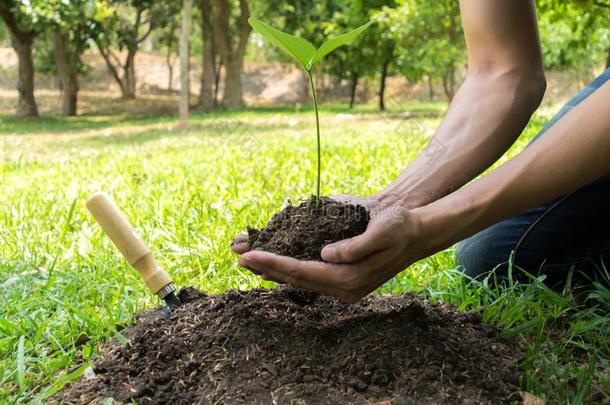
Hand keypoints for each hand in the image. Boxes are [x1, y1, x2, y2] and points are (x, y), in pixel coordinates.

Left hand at [233, 197, 424, 303]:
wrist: (417, 233)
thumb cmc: (400, 227)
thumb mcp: (382, 231)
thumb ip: (355, 246)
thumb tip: (326, 255)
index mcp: (350, 278)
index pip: (303, 272)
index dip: (273, 264)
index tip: (249, 255)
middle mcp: (344, 289)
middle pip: (296, 280)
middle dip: (266, 268)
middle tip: (238, 257)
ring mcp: (344, 288)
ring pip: (301, 282)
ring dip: (274, 271)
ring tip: (248, 261)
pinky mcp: (343, 281)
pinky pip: (310, 278)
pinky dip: (289, 272)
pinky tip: (273, 267)